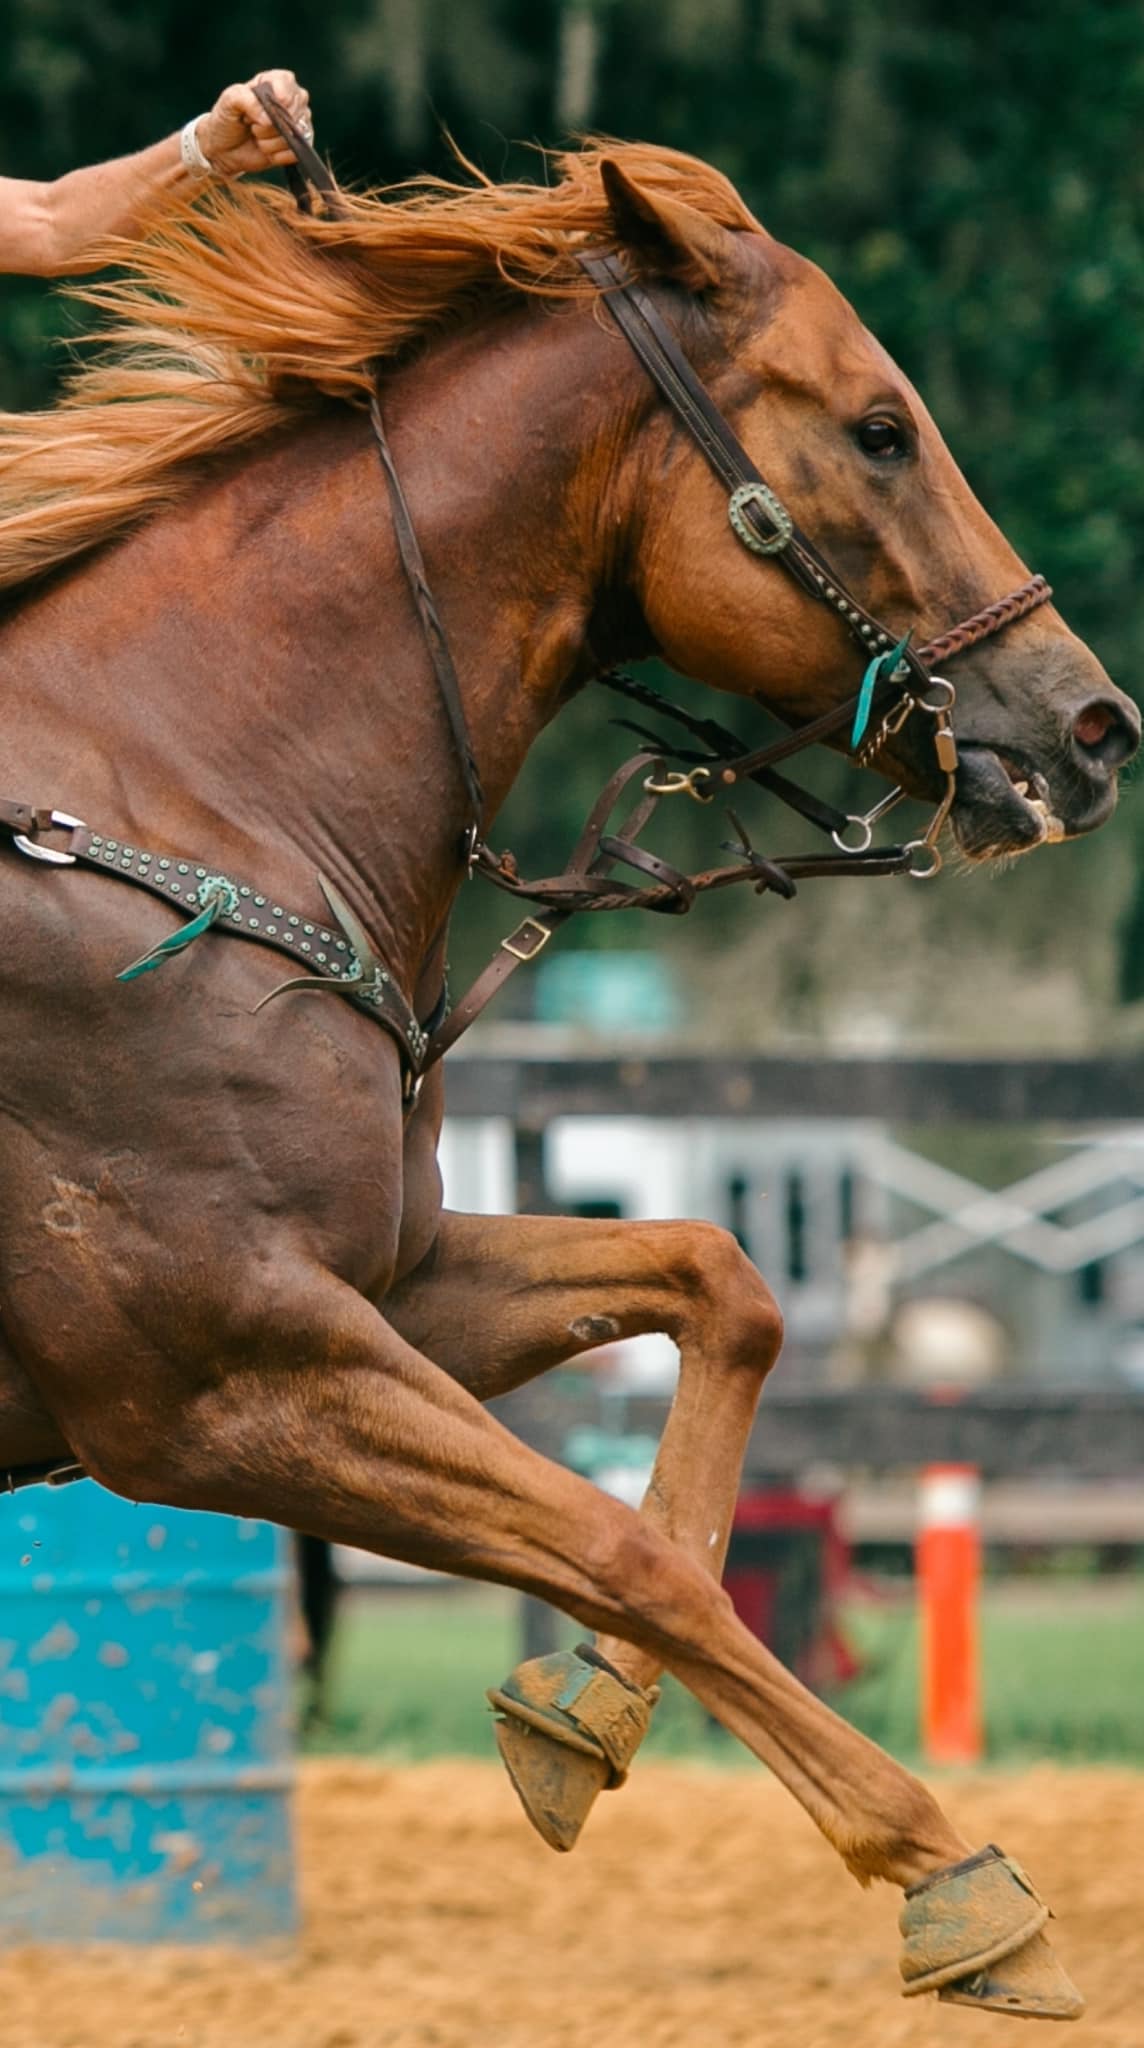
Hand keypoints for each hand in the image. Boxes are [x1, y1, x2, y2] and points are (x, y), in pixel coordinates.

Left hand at [196, 69, 312, 177]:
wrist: (224, 148)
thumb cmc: (227, 118)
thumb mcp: (229, 100)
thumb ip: (247, 100)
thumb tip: (269, 119)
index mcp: (279, 80)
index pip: (287, 90)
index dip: (273, 104)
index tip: (254, 111)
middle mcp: (294, 100)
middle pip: (290, 116)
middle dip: (267, 126)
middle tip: (252, 125)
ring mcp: (299, 124)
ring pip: (291, 137)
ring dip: (269, 142)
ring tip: (257, 137)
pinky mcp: (299, 147)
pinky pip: (294, 154)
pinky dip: (275, 155)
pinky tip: (266, 150)